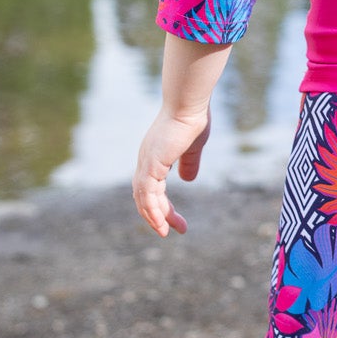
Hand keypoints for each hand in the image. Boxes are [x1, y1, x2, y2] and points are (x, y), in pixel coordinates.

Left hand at [132, 107, 209, 237]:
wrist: (188, 104)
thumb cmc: (193, 118)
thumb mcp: (193, 147)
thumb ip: (189, 163)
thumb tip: (188, 179)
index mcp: (154, 157)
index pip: (153, 188)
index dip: (162, 206)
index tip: (176, 221)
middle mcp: (145, 161)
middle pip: (145, 197)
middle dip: (157, 216)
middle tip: (170, 232)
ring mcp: (146, 163)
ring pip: (143, 199)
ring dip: (153, 218)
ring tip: (165, 233)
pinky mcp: (151, 165)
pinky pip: (148, 195)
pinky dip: (152, 211)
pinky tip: (161, 223)